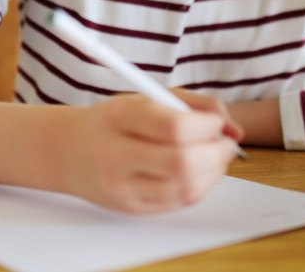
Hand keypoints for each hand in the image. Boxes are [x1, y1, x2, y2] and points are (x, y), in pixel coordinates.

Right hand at [62, 91, 241, 213]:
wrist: (70, 151)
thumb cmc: (117, 120)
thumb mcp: (150, 96)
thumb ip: (197, 105)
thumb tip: (235, 131)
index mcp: (120, 117)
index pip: (175, 127)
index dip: (207, 126)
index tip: (217, 123)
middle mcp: (116, 155)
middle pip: (183, 164)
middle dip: (217, 154)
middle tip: (225, 144)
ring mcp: (121, 187)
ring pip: (185, 189)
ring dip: (213, 173)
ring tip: (213, 156)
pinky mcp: (131, 207)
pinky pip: (179, 203)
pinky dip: (199, 187)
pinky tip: (198, 172)